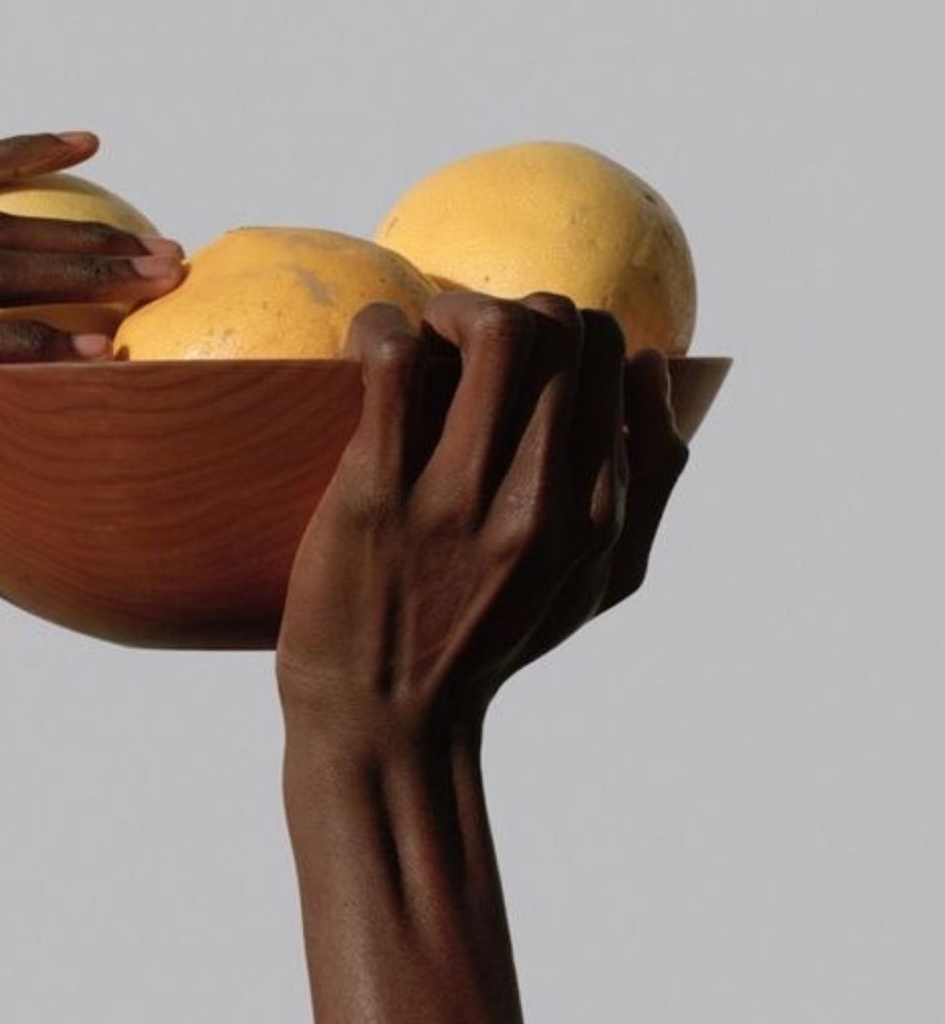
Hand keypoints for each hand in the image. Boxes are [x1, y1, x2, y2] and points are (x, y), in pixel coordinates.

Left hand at [276, 291, 688, 748]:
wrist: (386, 718)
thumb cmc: (488, 642)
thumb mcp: (599, 584)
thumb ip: (648, 480)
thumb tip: (652, 363)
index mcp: (598, 513)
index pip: (615, 353)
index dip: (571, 325)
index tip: (527, 352)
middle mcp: (541, 501)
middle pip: (560, 327)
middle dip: (515, 305)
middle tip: (468, 337)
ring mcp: (458, 498)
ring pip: (494, 332)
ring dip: (455, 305)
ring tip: (426, 332)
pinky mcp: (377, 494)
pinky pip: (394, 363)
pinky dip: (382, 326)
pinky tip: (371, 343)